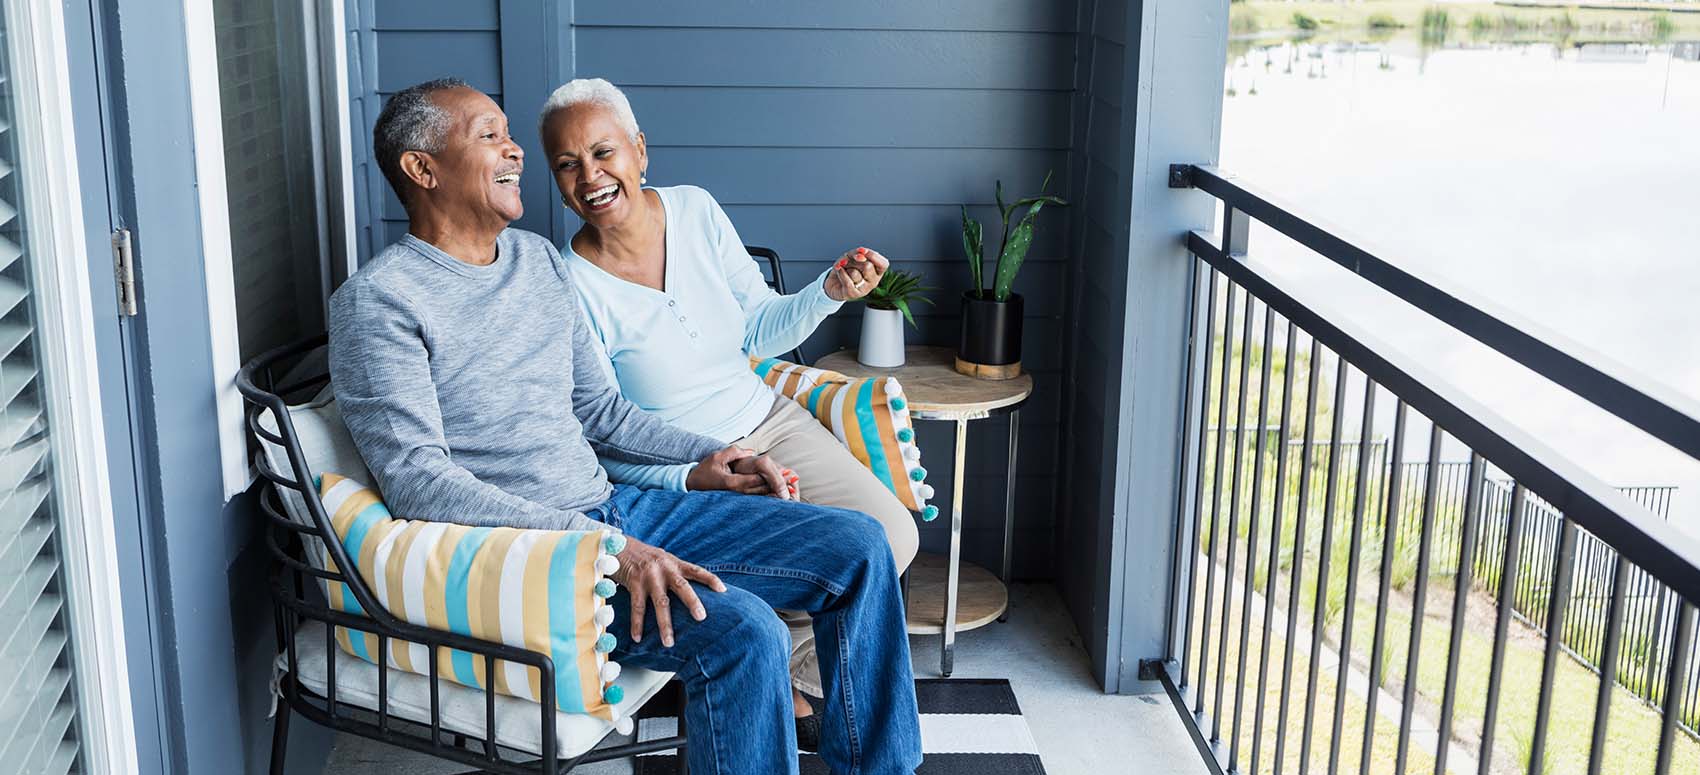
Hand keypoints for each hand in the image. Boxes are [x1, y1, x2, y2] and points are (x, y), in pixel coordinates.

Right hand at [611, 537, 725, 647]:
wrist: (620, 546)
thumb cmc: (645, 557)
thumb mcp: (664, 560)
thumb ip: (676, 573)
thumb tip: (692, 593)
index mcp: (675, 563)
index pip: (696, 571)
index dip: (710, 579)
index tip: (723, 590)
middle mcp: (664, 568)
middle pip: (681, 587)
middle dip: (692, 602)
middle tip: (701, 618)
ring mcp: (649, 576)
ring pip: (660, 602)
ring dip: (664, 624)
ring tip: (669, 642)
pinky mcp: (634, 583)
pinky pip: (637, 607)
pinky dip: (637, 624)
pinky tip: (638, 638)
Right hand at [686, 446, 796, 498]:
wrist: (692, 485)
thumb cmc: (704, 470)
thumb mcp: (717, 457)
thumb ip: (734, 452)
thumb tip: (751, 452)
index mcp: (733, 483)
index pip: (758, 479)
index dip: (775, 477)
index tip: (789, 474)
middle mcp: (737, 493)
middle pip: (763, 490)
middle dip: (779, 487)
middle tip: (796, 482)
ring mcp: (737, 498)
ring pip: (760, 497)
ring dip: (775, 493)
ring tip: (792, 490)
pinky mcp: (737, 500)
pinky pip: (755, 499)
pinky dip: (767, 497)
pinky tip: (777, 495)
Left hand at [823, 246, 889, 301]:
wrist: (833, 281)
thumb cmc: (845, 268)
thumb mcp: (851, 256)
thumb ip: (857, 253)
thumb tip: (861, 256)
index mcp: (877, 271)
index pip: (884, 264)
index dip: (873, 255)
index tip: (861, 250)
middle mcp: (874, 281)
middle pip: (868, 266)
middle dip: (854, 261)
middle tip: (849, 263)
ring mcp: (864, 290)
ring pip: (855, 273)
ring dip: (846, 268)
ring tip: (844, 271)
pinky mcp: (853, 295)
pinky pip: (847, 280)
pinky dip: (840, 273)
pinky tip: (839, 272)